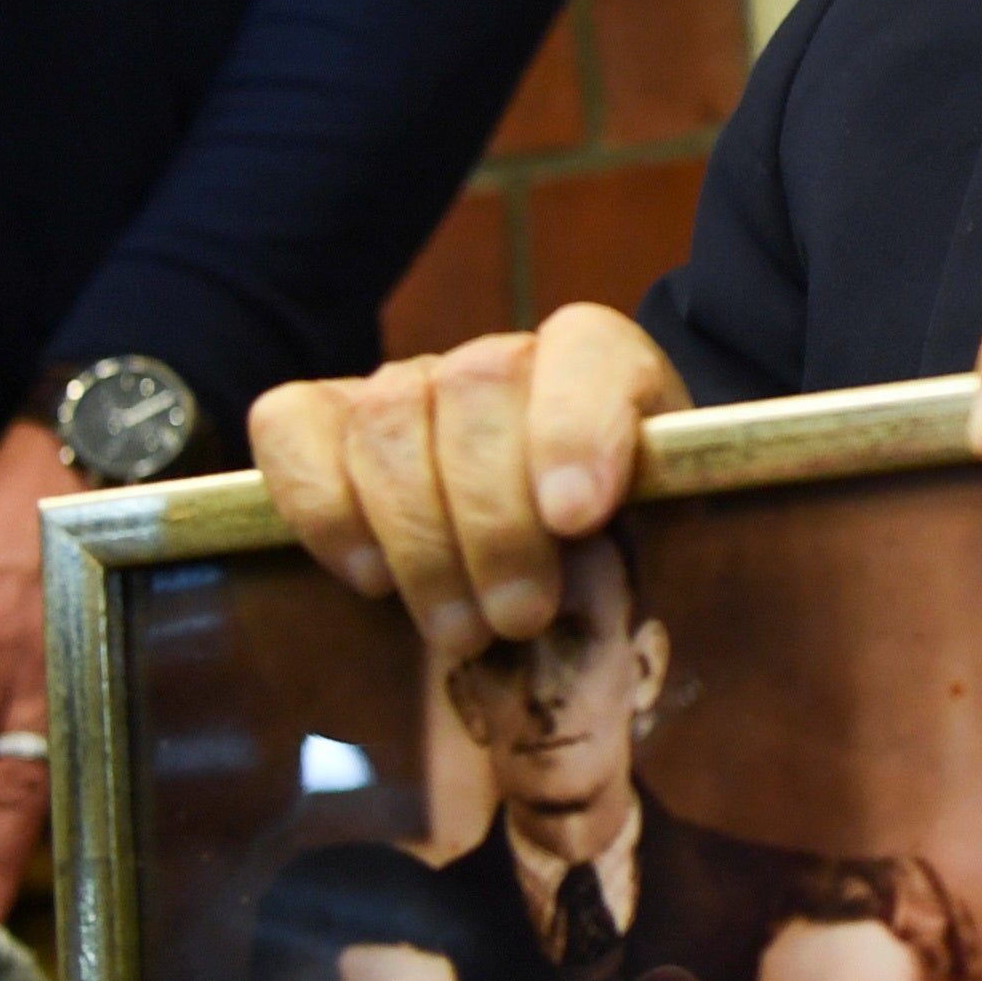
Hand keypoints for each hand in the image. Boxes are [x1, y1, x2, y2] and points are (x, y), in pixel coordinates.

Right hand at [244, 304, 690, 657]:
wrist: (556, 561)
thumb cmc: (622, 564)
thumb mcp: (677, 553)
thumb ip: (689, 548)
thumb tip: (691, 595)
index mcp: (608, 366)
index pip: (586, 349)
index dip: (575, 426)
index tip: (578, 519)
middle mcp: (503, 361)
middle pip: (473, 388)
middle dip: (493, 521)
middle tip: (518, 619)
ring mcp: (407, 385)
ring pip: (387, 418)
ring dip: (420, 539)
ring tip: (460, 630)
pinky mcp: (325, 420)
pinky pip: (290, 426)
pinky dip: (319, 505)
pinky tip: (370, 577)